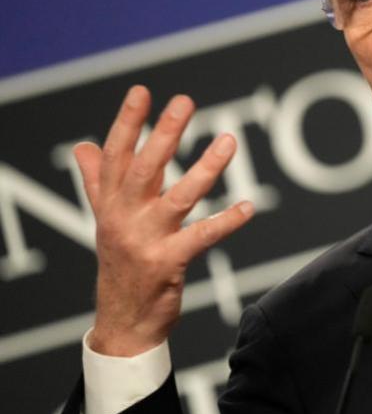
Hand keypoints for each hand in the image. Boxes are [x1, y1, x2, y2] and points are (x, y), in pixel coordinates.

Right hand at [74, 85, 253, 355]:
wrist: (123, 322)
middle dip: (164, 133)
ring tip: (230, 141)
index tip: (143, 91)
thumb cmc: (121, 263)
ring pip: (178, 197)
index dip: (128, 122)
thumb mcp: (106, 220)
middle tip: (185, 101)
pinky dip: (226, 221)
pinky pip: (201, 237)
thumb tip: (83, 146)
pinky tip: (247, 207)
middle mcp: (123, 218)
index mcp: (110, 203)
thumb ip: (98, 181)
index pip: (116, 155)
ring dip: (205, 168)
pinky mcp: (167, 263)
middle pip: (145, 168)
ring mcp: (145, 241)